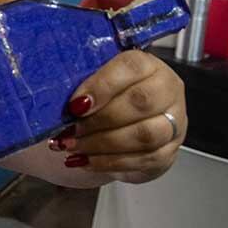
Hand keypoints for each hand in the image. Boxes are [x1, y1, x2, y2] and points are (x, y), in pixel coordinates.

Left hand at [53, 50, 186, 183]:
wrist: (133, 120)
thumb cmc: (110, 95)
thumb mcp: (96, 78)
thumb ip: (82, 82)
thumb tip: (53, 97)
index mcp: (148, 65)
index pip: (131, 67)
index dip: (101, 86)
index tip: (75, 105)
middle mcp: (168, 90)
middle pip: (141, 103)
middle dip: (99, 121)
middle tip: (69, 131)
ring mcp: (174, 122)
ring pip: (144, 136)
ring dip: (102, 145)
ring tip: (72, 147)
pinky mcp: (168, 151)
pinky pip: (143, 160)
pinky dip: (109, 163)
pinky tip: (85, 161)